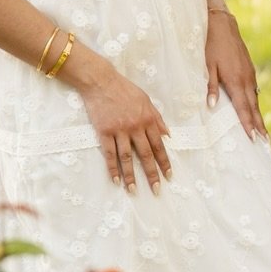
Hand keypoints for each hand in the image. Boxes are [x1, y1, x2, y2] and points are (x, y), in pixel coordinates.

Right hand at [72, 57, 170, 193]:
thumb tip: (168, 135)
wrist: (101, 81)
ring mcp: (120, 130)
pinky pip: (110, 154)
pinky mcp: (104, 132)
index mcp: (148, 119)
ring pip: (128, 158)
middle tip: (156, 190)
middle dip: (152, 174)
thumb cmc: (124, 89)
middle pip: (146, 154)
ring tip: (134, 190)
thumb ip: (157, 118)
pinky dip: (113, 168)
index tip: (169, 175)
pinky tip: (116, 180)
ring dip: (131, 176)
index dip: (164, 162)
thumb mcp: (146, 100)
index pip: (159, 145)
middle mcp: (136, 127)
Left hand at [204, 8, 266, 139]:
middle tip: (265, 141)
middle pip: (254, 107)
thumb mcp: (207, 66)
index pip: (243, 108)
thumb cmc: (212, 45)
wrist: (223, 24)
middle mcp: (246, 79)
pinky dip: (255, 102)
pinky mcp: (250, 69)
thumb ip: (211, 87)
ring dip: (258, 115)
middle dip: (259, 125)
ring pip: (255, 99)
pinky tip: (254, 108)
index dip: (248, 124)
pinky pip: (254, 90)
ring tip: (262, 130)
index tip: (253, 138)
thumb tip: (211, 106)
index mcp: (235, 81)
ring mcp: (250, 74)